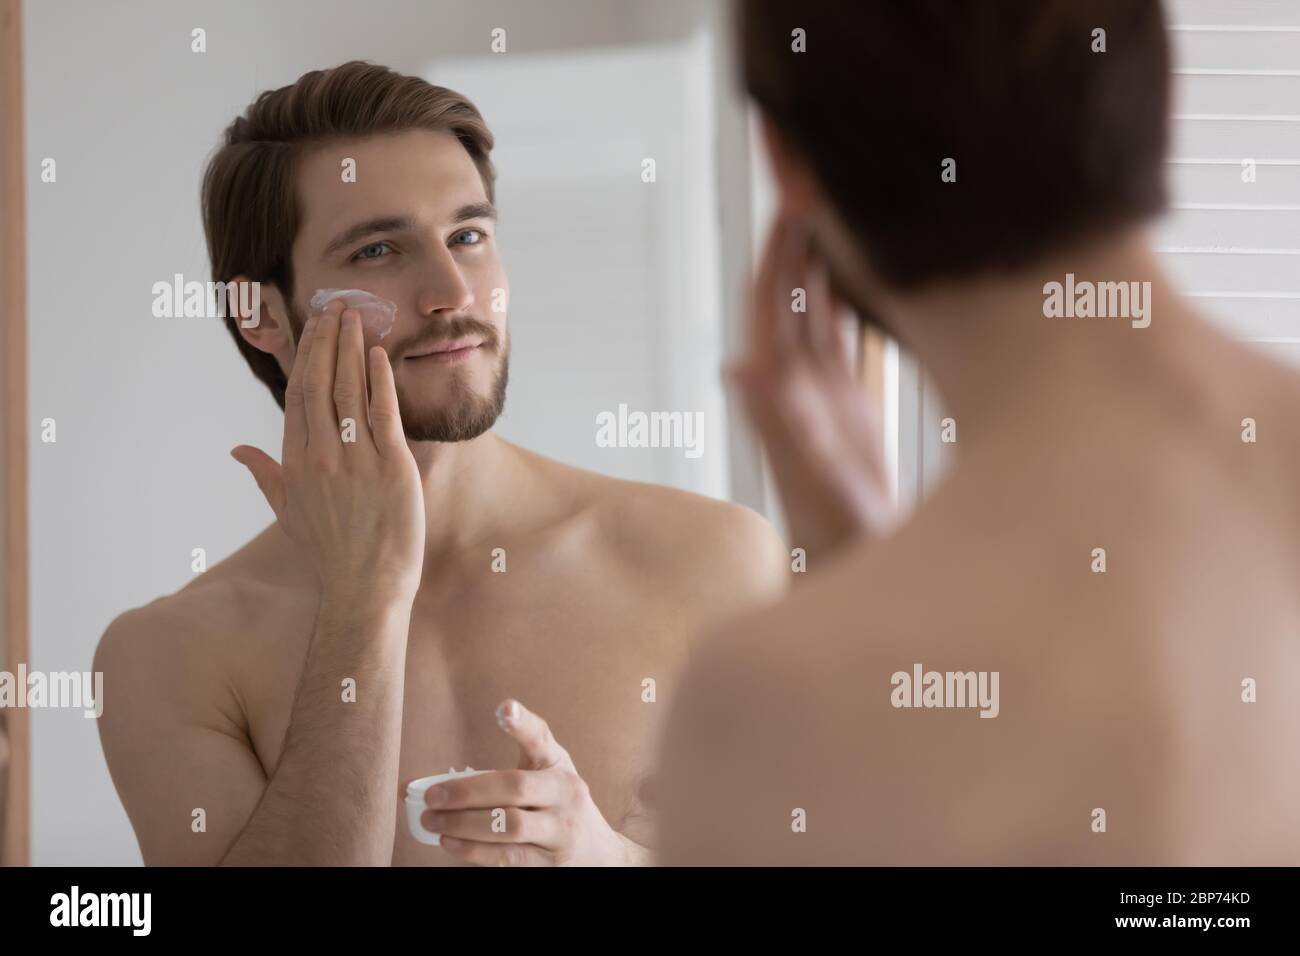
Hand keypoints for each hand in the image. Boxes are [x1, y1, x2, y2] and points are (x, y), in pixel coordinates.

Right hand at [230, 302, 425, 598]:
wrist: (366, 585)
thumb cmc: (330, 551)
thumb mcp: (288, 512)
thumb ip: (265, 474)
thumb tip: (237, 450)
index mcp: (296, 462)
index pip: (298, 394)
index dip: (306, 355)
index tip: (315, 327)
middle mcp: (321, 455)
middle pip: (320, 383)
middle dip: (328, 339)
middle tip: (337, 305)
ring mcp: (355, 460)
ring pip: (350, 390)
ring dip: (352, 348)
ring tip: (357, 316)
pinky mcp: (391, 467)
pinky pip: (383, 413)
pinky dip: (380, 380)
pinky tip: (378, 353)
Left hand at [422, 699, 647, 865]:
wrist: (596, 853)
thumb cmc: (555, 805)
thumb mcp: (543, 775)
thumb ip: (497, 771)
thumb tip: (422, 785)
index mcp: (558, 764)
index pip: (540, 739)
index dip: (522, 724)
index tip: (505, 708)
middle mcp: (566, 793)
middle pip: (516, 787)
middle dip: (469, 791)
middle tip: (432, 796)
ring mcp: (561, 830)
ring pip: (511, 825)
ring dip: (465, 824)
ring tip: (432, 821)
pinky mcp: (550, 863)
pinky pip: (509, 856)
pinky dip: (475, 850)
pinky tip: (450, 843)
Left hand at [727, 211, 894, 560]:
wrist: (856, 576)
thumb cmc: (835, 541)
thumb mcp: (811, 484)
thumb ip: (778, 425)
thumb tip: (738, 364)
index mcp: (784, 389)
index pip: (772, 301)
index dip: (778, 247)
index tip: (794, 193)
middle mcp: (799, 382)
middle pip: (795, 290)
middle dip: (804, 234)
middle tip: (824, 172)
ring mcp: (825, 391)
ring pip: (824, 306)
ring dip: (831, 256)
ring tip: (852, 202)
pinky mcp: (852, 405)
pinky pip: (852, 335)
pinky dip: (861, 295)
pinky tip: (882, 267)